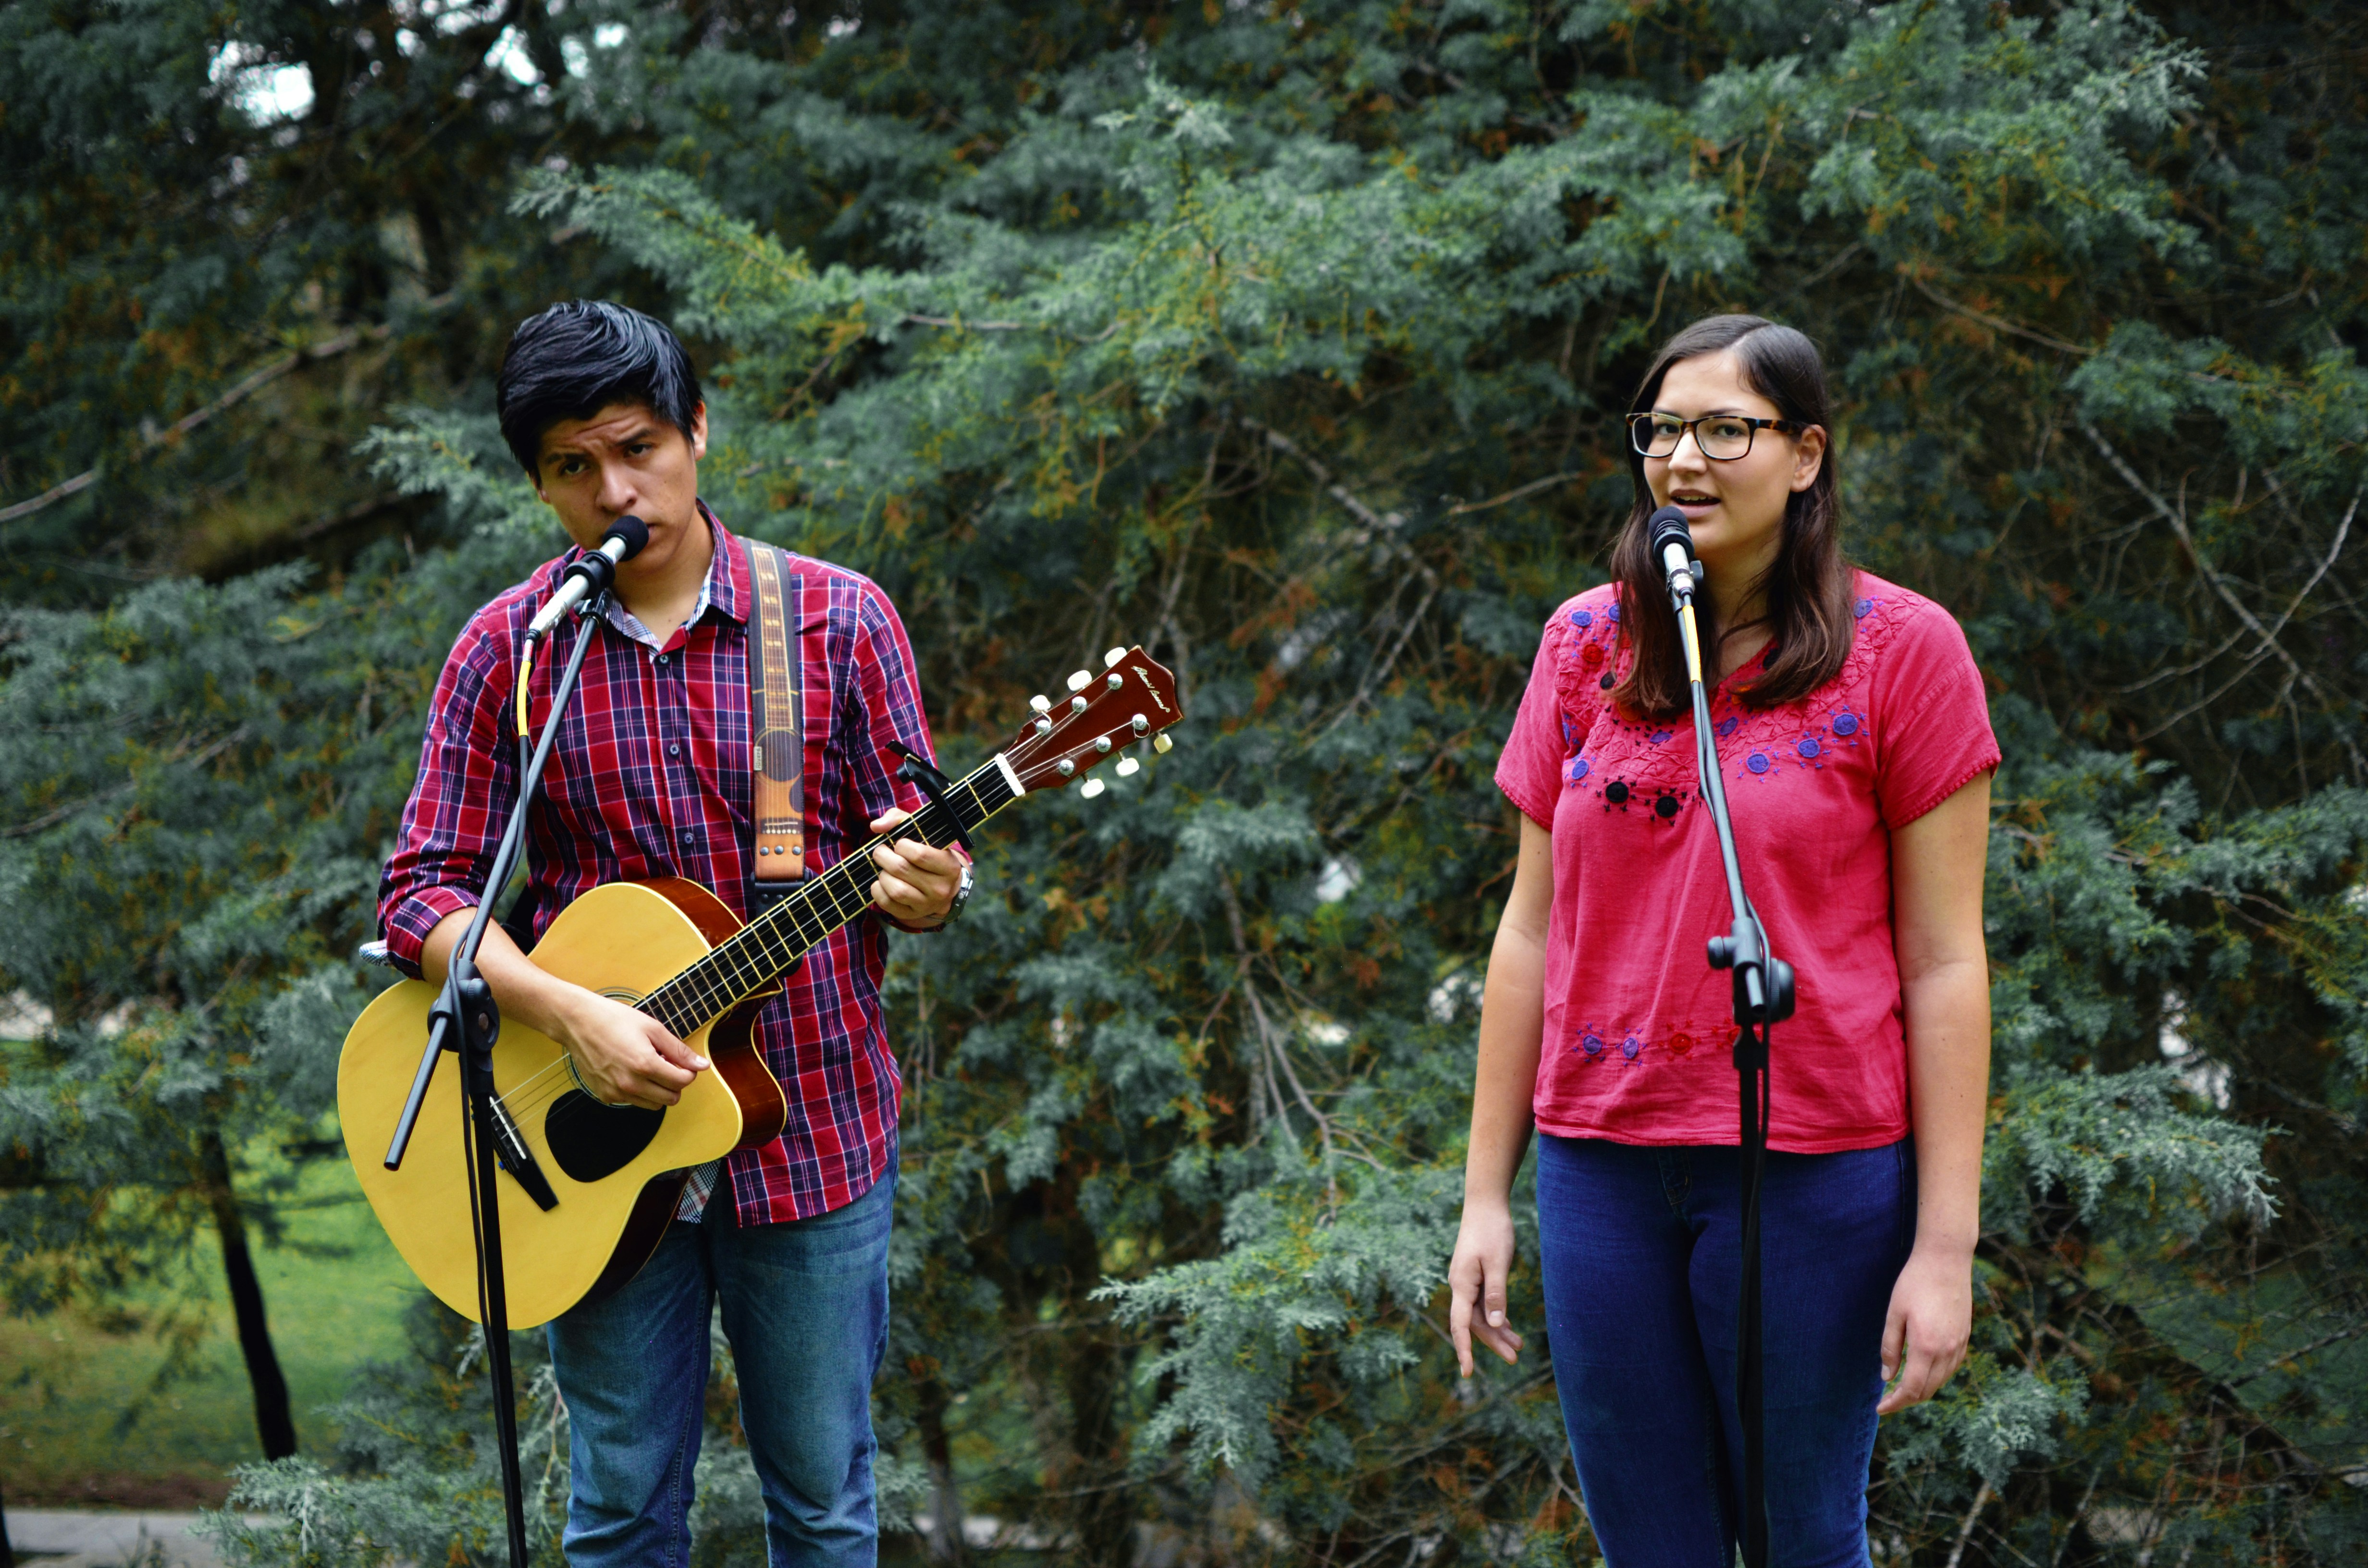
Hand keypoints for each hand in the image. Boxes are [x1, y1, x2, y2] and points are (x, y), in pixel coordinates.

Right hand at [554, 988, 705, 1109]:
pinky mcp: (605, 1096)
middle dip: (675, 1083)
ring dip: (658, 1090)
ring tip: (648, 1067)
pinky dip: (638, 1092)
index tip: (682, 1062)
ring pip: (653, 1105)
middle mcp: (630, 1084)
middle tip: (666, 1065)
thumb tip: (702, 1065)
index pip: (682, 1082)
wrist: (577, 1022)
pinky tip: (631, 1071)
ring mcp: (616, 1092)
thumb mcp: (652, 1028)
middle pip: (671, 1098)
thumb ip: (679, 1050)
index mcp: (644, 1065)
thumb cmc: (614, 1020)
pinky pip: (632, 1102)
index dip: (688, 1071)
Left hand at [868, 808, 963, 925]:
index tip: (900, 843)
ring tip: (884, 868)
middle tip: (881, 851)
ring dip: (882, 874)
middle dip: (884, 856)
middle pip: (902, 869)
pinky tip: (882, 882)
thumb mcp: (921, 832)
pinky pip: (887, 903)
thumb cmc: (928, 852)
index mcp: (949, 866)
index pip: (919, 854)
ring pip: (895, 889)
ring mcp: (927, 905)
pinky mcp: (911, 915)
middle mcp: (941, 889)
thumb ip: (898, 820)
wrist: (942, 885)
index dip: (901, 845)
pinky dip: (877, 890)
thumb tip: (876, 826)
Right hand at [1447, 1201, 1525, 1377]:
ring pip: (1481, 1315)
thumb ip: (1496, 1293)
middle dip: (1492, 1343)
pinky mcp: (1476, 1277)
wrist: (1486, 1205)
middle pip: (1475, 1323)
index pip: (1461, 1325)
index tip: (1468, 1372)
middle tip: (1514, 1359)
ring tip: (1518, 1348)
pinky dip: (1498, 1316)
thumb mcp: (1497, 1262)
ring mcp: (1467, 1282)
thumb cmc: (1492, 1230)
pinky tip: (1510, 1327)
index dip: (1464, 1350)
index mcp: (1461, 1284)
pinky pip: (1484, 1304)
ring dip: (1498, 1331)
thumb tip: (1497, 1323)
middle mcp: (1461, 1286)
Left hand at [1878, 1244, 1973, 1414]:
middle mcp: (1947, 1351)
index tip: (1880, 1408)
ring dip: (1921, 1390)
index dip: (1895, 1403)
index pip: (1911, 1389)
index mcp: (1926, 1347)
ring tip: (1901, 1388)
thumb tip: (1886, 1377)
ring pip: (1940, 1381)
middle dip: (1906, 1400)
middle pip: (1927, 1390)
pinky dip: (1935, 1377)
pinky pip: (1950, 1368)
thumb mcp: (1894, 1314)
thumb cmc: (1914, 1283)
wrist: (1946, 1261)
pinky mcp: (1965, 1338)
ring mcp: (1959, 1345)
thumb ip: (1890, 1347)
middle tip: (1886, 1401)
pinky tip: (1921, 1371)